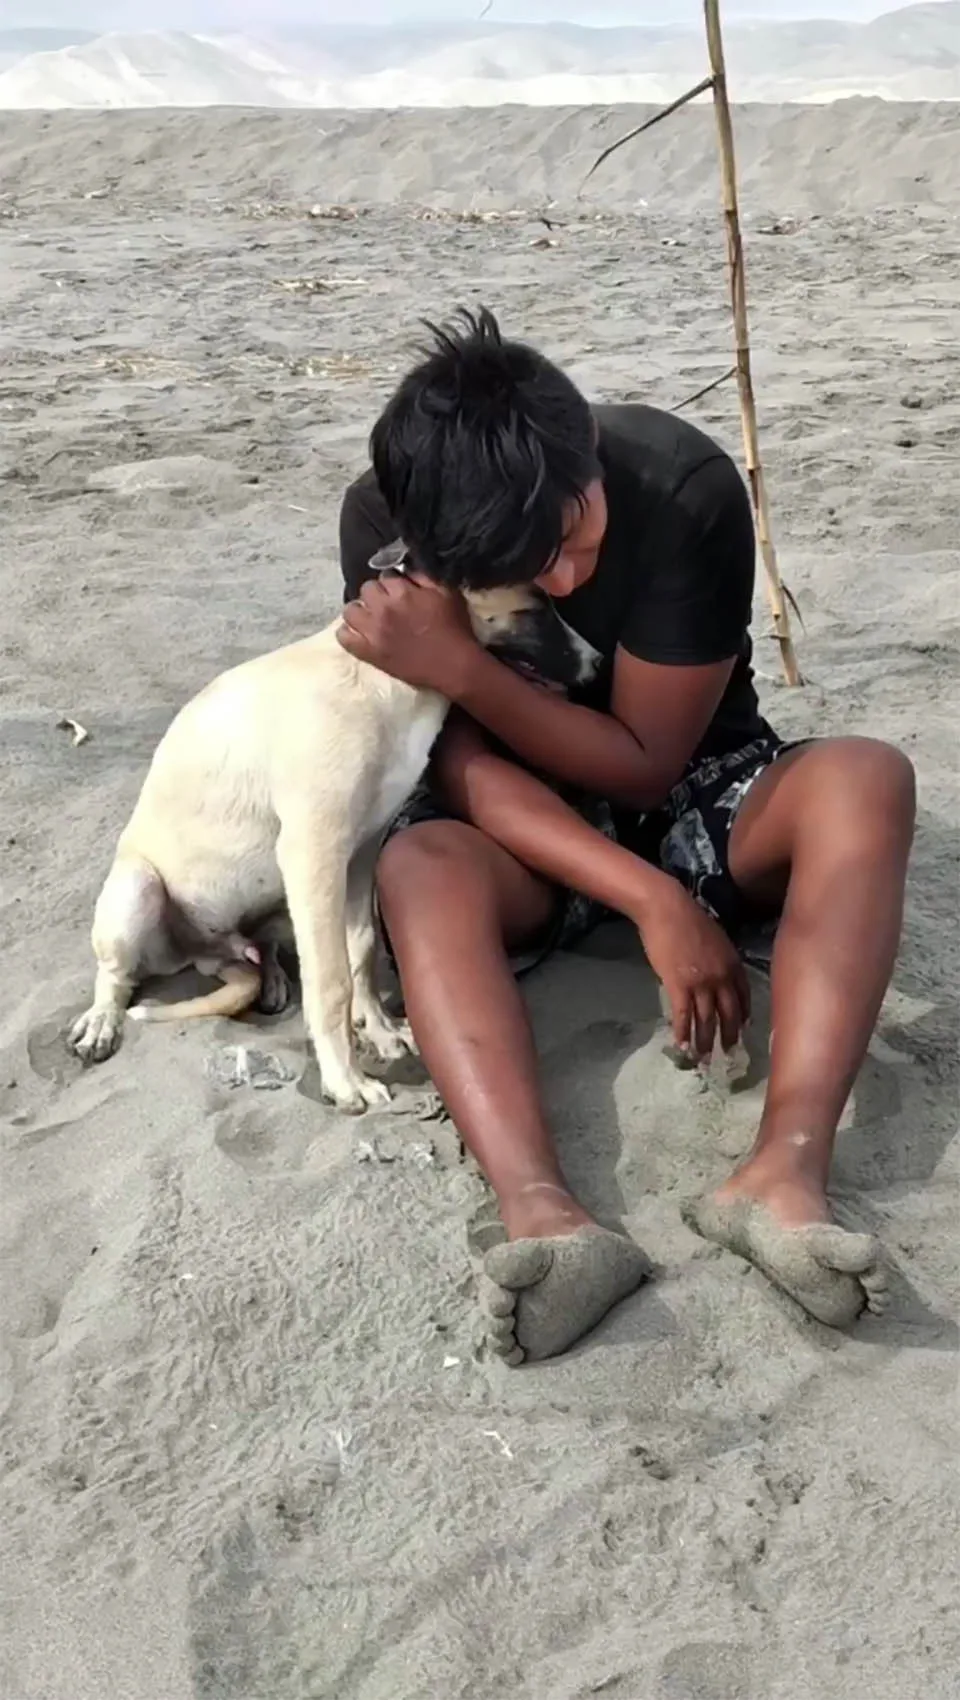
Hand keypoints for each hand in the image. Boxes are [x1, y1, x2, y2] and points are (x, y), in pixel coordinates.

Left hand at [337, 572, 477, 694]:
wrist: (453, 666)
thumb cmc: (455, 629)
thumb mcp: (448, 593)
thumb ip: (425, 576)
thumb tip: (406, 569)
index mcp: (402, 592)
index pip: (386, 575)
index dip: (393, 582)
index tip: (399, 590)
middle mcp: (383, 608)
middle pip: (366, 589)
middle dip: (376, 594)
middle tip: (386, 604)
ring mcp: (373, 631)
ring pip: (350, 610)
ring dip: (360, 611)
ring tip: (370, 618)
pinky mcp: (369, 652)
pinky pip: (343, 637)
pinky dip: (347, 633)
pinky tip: (357, 634)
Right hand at [637, 880, 749, 1059]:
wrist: (666, 909)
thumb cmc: (687, 919)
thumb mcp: (715, 939)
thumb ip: (720, 959)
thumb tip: (716, 974)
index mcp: (733, 964)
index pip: (744, 996)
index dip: (744, 1015)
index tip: (743, 1028)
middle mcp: (722, 978)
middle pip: (729, 1014)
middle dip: (729, 1035)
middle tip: (728, 1052)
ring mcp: (701, 983)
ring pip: (706, 1020)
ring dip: (705, 1041)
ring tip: (703, 1057)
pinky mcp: (679, 986)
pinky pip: (684, 1016)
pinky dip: (682, 1033)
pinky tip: (681, 1045)